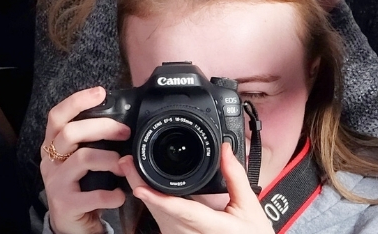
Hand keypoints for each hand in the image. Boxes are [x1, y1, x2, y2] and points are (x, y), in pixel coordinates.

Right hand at [40, 87, 130, 233]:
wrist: (70, 224)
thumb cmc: (80, 187)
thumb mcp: (80, 162)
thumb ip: (91, 142)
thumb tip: (119, 123)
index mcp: (53, 146)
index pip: (57, 116)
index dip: (76, 101)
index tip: (100, 92)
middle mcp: (50, 161)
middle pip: (71, 133)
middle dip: (102, 127)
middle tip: (125, 132)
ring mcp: (56, 183)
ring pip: (83, 159)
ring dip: (110, 160)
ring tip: (124, 166)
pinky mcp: (65, 203)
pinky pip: (92, 195)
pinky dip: (112, 195)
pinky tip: (120, 195)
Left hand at [126, 144, 271, 233]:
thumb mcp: (249, 207)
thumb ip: (235, 177)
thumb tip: (226, 150)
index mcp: (211, 227)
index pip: (180, 212)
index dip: (159, 199)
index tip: (140, 188)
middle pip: (159, 210)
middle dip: (141, 184)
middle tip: (128, 161)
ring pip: (156, 215)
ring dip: (144, 191)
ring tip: (132, 167)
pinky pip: (160, 218)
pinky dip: (152, 200)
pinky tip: (145, 184)